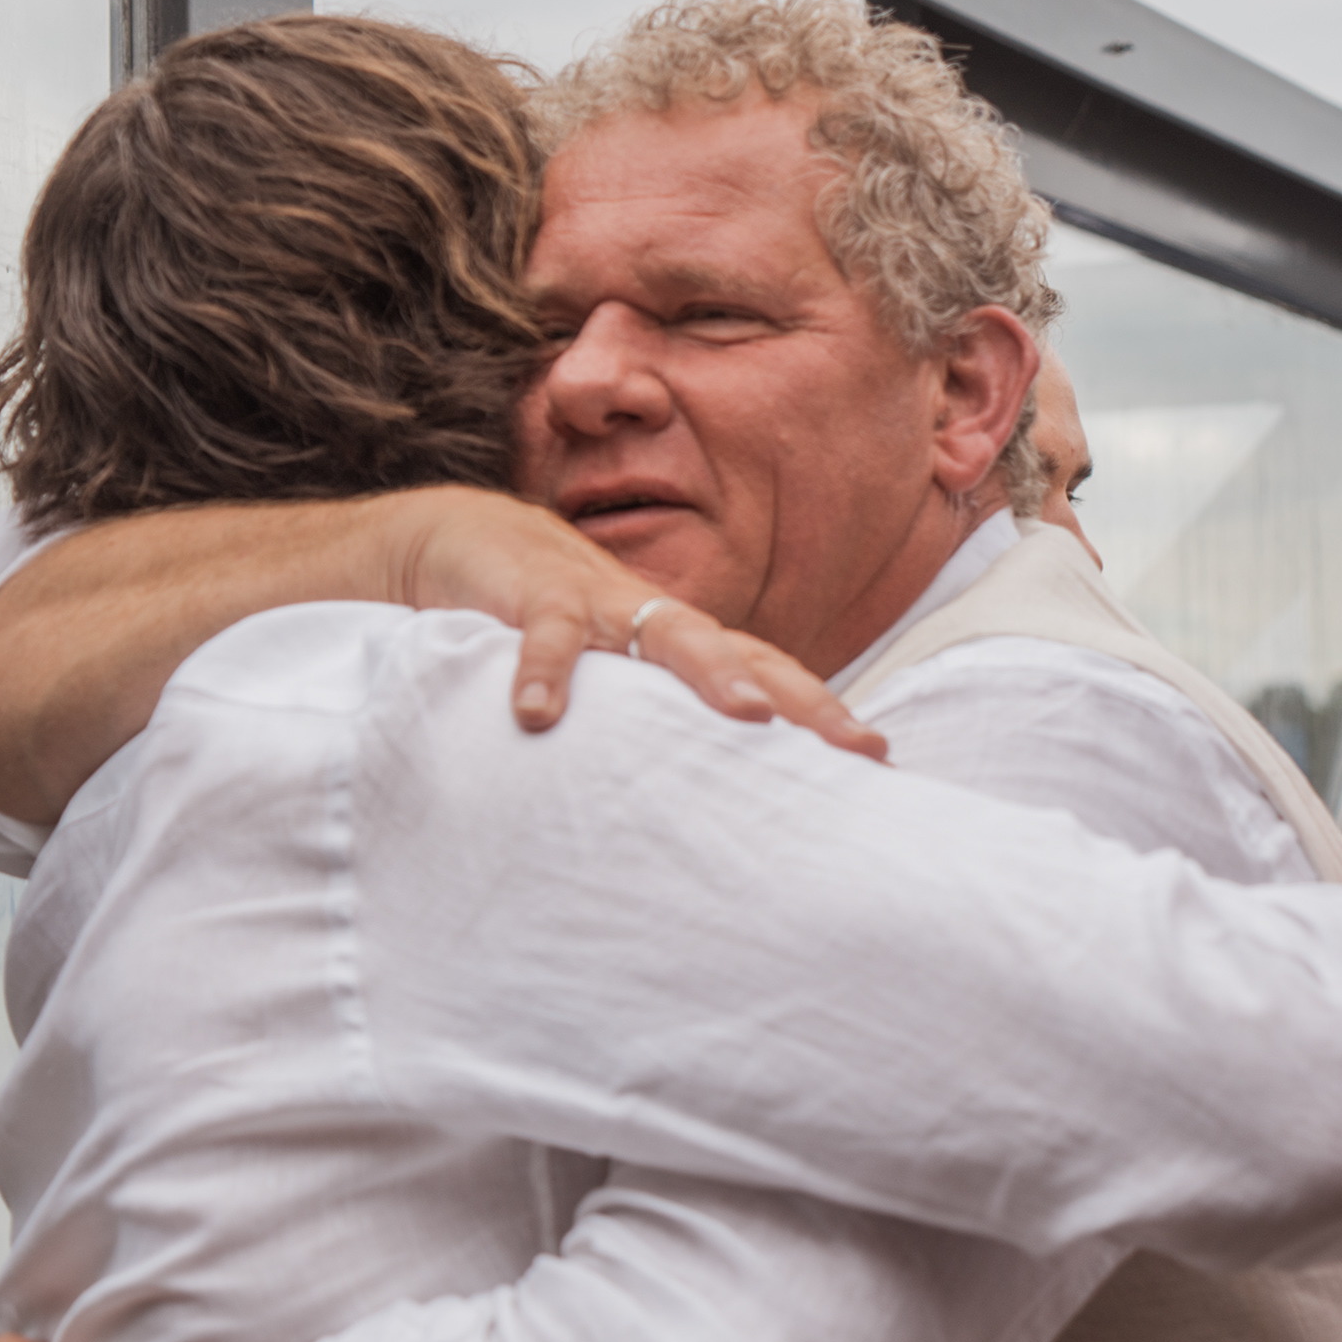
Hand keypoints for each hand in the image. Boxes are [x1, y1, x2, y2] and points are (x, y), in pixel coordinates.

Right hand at [375, 488, 883, 757]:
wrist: (466, 537)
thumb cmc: (545, 623)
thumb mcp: (602, 674)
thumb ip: (643, 725)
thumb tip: (686, 804)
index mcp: (675, 641)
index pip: (764, 672)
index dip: (819, 711)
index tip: (875, 758)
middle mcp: (653, 620)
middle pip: (744, 653)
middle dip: (801, 698)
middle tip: (848, 747)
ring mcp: (600, 603)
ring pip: (669, 633)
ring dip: (712, 673)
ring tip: (749, 718)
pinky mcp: (536, 594)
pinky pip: (549, 635)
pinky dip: (546, 673)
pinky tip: (539, 717)